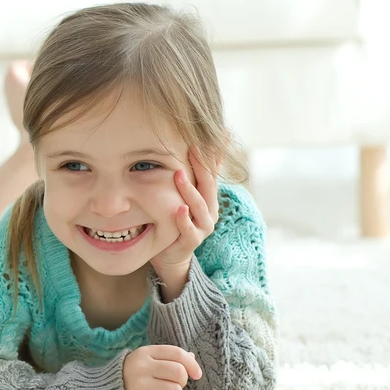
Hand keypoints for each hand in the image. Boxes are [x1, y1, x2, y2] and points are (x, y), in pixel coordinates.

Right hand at [122, 345, 202, 389]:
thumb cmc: (131, 373)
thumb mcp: (146, 359)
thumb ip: (167, 357)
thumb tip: (191, 357)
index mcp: (145, 353)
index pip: (177, 353)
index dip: (191, 364)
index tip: (197, 374)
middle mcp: (141, 367)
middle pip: (179, 373)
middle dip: (182, 382)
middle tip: (173, 386)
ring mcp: (139, 385)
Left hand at [150, 151, 219, 298]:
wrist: (171, 254)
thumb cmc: (175, 221)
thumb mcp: (183, 198)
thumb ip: (186, 179)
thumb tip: (184, 150)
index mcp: (209, 198)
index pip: (213, 172)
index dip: (214, 154)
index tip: (218, 135)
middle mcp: (210, 211)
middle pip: (208, 185)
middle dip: (201, 166)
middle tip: (193, 147)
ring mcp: (203, 227)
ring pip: (199, 206)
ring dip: (189, 190)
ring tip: (179, 174)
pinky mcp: (192, 241)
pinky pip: (189, 229)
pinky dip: (184, 219)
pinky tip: (180, 209)